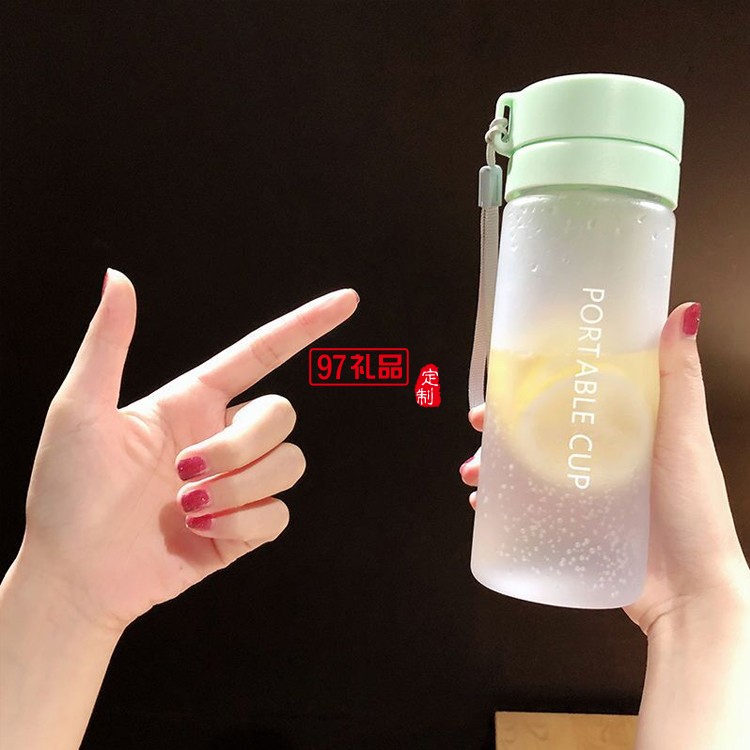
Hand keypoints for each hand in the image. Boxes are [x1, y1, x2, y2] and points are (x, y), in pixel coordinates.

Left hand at [14, 269, 358, 633]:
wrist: (72, 576)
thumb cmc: (66, 491)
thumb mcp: (79, 411)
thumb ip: (108, 343)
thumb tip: (117, 277)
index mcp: (194, 402)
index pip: (263, 353)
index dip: (305, 325)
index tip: (346, 300)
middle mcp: (222, 437)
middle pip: (281, 414)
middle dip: (243, 444)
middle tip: (185, 470)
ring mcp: (237, 484)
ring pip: (288, 463)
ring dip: (238, 487)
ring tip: (187, 505)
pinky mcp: (244, 529)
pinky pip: (279, 514)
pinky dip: (242, 522)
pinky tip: (201, 530)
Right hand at [460, 303, 749, 633]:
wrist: (690, 594)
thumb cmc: (694, 512)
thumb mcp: (683, 436)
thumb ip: (680, 378)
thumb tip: (684, 313)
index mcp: (629, 424)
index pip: (575, 387)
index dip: (539, 376)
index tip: (509, 370)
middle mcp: (605, 453)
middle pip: (542, 426)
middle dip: (504, 424)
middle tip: (480, 424)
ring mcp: (587, 489)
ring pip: (529, 467)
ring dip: (495, 465)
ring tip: (474, 476)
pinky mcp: (576, 523)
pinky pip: (530, 506)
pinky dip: (504, 504)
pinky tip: (485, 507)